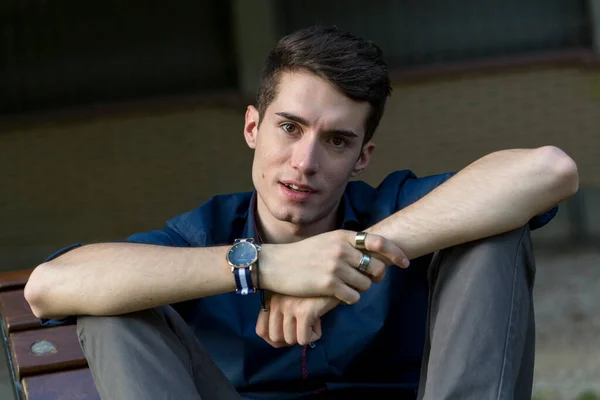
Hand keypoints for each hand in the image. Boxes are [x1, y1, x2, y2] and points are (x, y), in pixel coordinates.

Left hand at [256, 294, 339, 346]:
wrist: (335, 277)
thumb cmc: (314, 290)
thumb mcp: (291, 298)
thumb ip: (281, 314)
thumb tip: (279, 341)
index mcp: (270, 297)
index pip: (261, 330)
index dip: (274, 340)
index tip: (288, 336)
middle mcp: (276, 301)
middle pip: (275, 338)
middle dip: (291, 339)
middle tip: (304, 328)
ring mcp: (288, 306)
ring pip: (290, 340)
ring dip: (305, 335)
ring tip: (313, 319)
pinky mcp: (303, 312)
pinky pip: (303, 339)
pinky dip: (314, 336)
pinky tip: (319, 321)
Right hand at [259, 230, 407, 303]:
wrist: (274, 265)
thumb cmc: (302, 255)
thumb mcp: (326, 241)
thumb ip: (348, 246)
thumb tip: (374, 258)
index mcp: (343, 236)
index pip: (378, 242)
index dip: (395, 253)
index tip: (405, 263)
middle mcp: (342, 249)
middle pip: (375, 268)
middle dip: (373, 277)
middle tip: (363, 280)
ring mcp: (335, 267)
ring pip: (365, 285)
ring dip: (358, 289)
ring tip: (343, 287)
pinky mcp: (328, 285)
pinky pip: (353, 297)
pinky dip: (348, 299)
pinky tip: (336, 295)